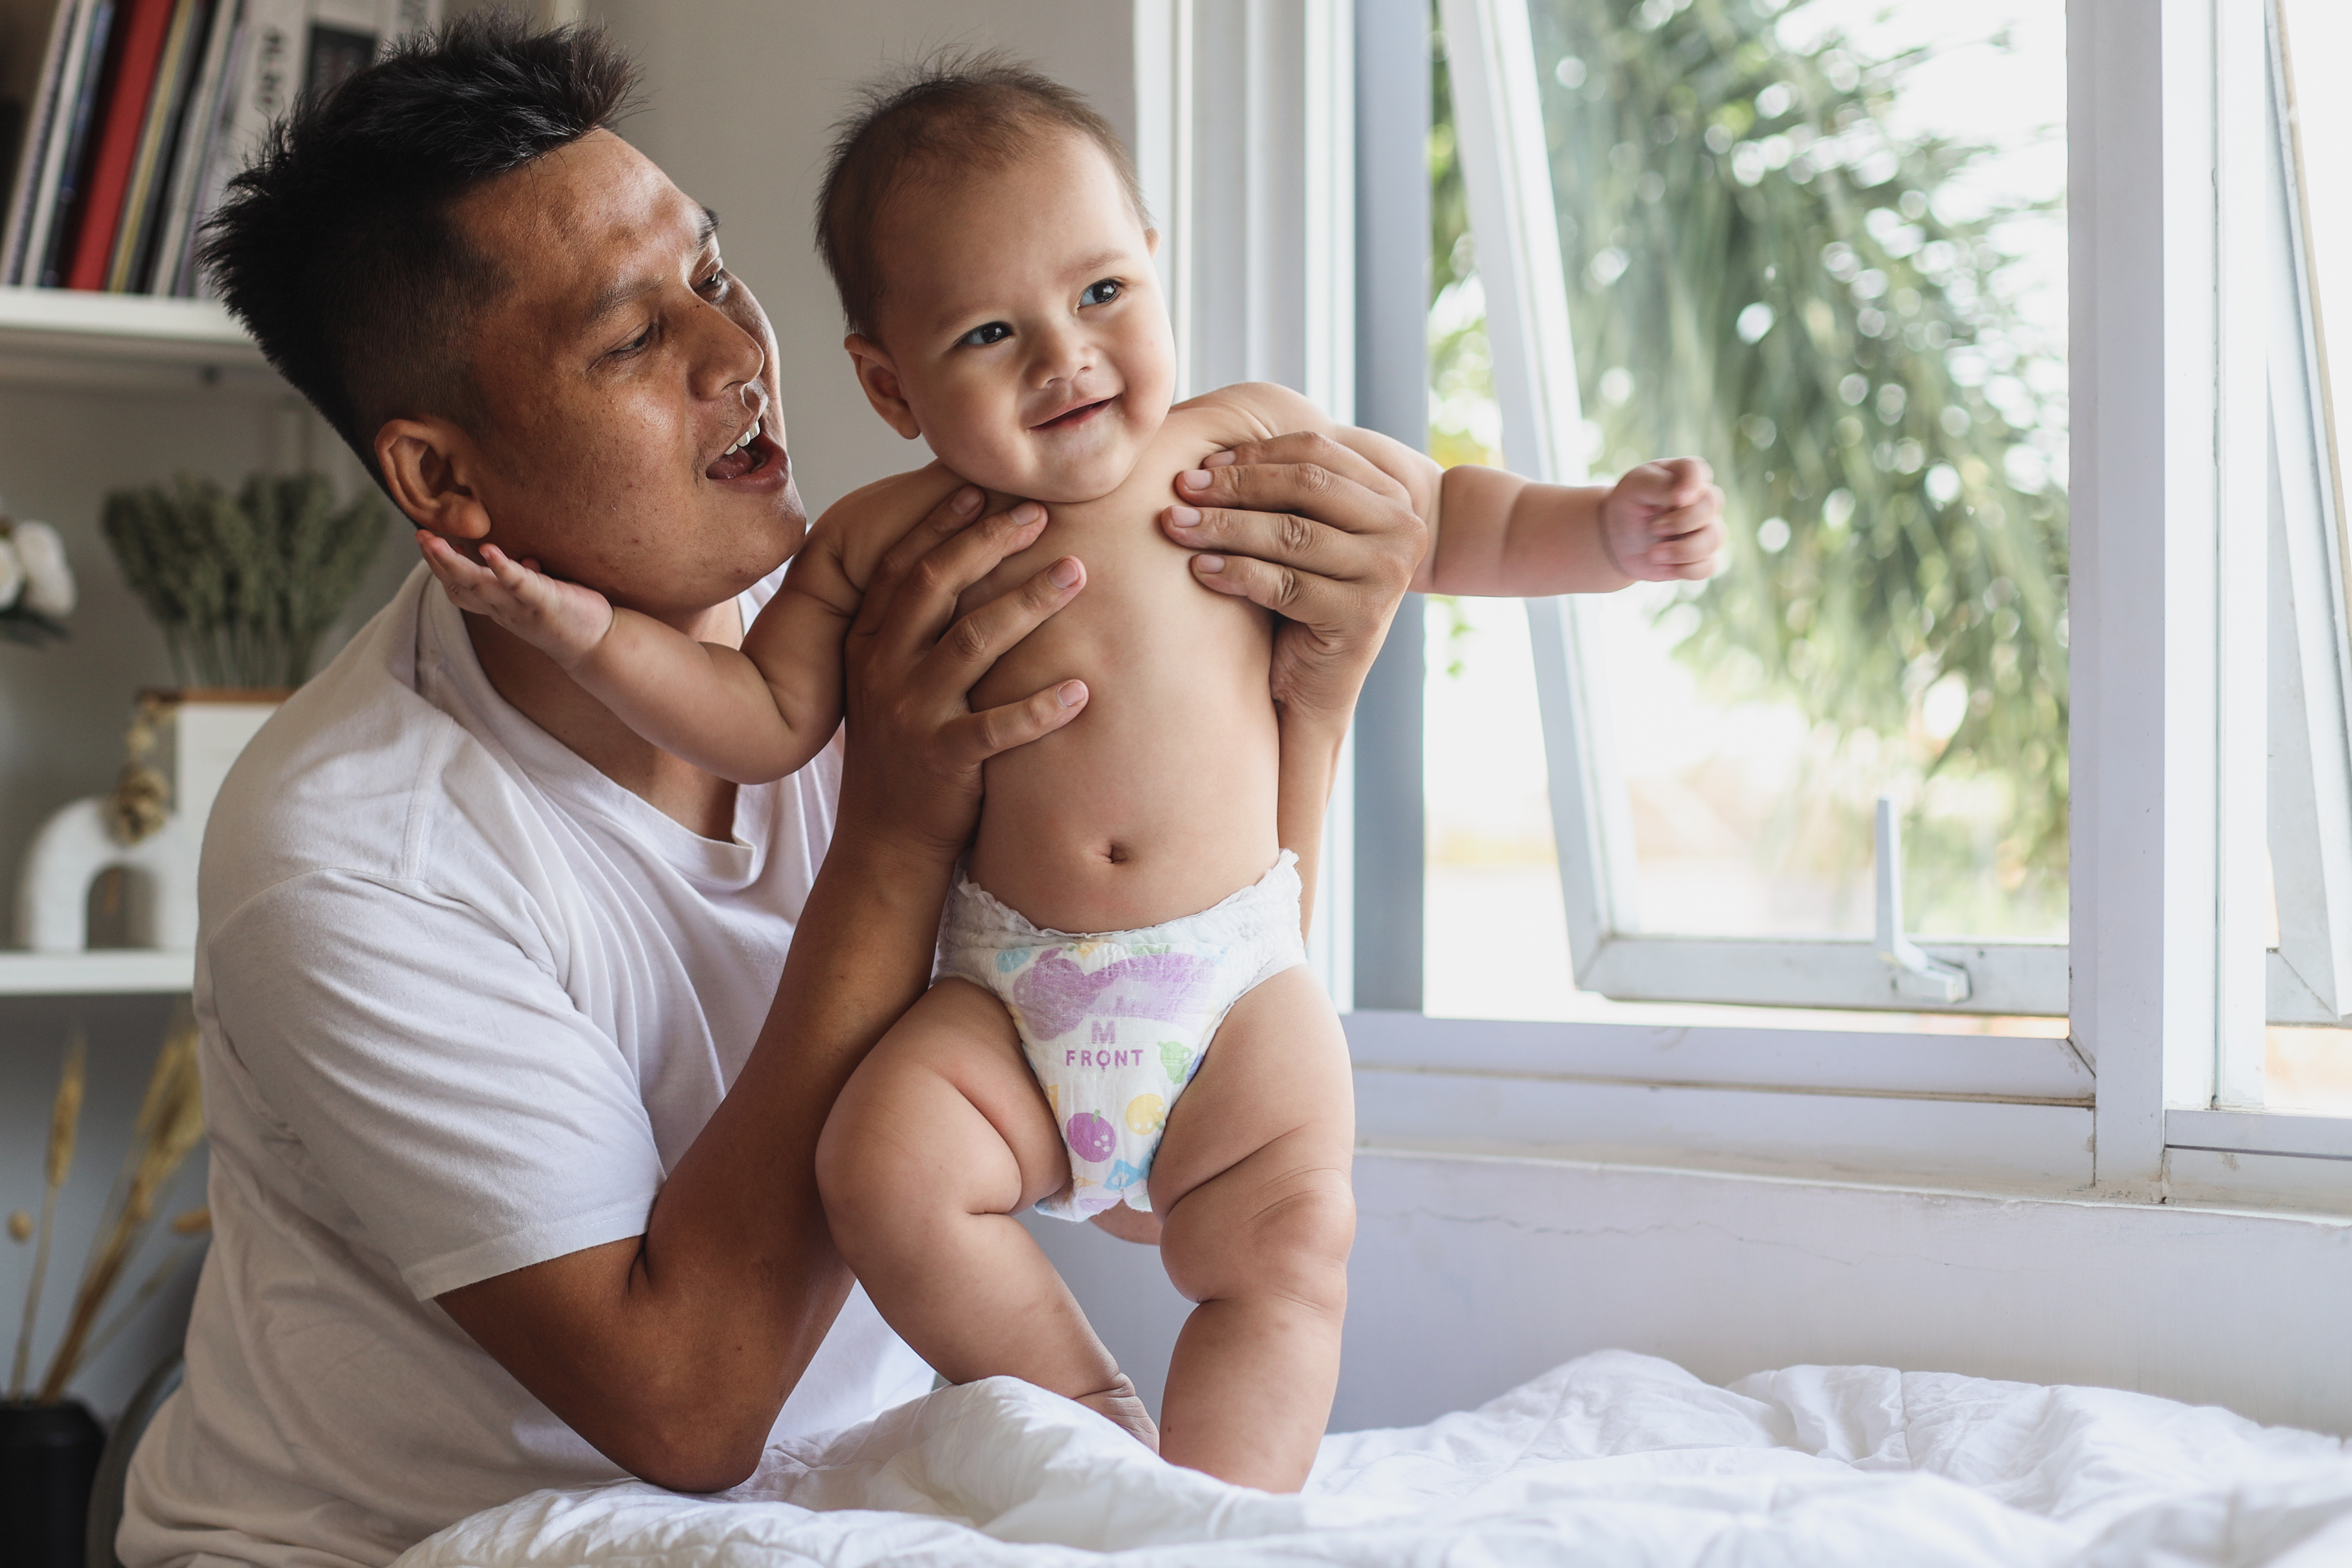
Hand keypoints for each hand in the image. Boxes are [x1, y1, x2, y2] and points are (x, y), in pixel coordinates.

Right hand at [417, 531, 615, 668]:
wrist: (599, 646)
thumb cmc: (567, 616)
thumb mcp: (534, 595)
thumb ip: (518, 579)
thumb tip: (509, 556)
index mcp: (498, 606)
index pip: (460, 588)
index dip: (440, 567)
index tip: (427, 542)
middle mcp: (503, 608)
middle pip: (460, 585)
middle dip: (436, 561)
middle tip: (418, 535)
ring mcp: (521, 606)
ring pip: (479, 585)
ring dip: (455, 563)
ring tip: (435, 541)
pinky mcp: (544, 602)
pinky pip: (519, 585)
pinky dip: (503, 568)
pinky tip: (489, 550)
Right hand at [839, 486, 1088, 859]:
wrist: (884, 840)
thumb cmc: (904, 752)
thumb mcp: (889, 684)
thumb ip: (913, 633)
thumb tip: (957, 568)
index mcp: (869, 646)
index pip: (903, 570)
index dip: (940, 526)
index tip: (980, 490)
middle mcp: (883, 672)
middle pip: (936, 589)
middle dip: (990, 544)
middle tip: (1042, 515)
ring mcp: (911, 716)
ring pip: (973, 644)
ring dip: (1030, 603)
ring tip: (1078, 574)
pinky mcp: (943, 760)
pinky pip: (998, 728)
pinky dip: (1041, 708)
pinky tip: (1083, 689)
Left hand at [1157, 433, 1423, 722]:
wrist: (1315, 688)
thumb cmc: (1298, 604)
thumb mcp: (1302, 536)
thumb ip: (1287, 491)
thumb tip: (1214, 441)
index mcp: (1391, 497)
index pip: (1318, 452)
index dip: (1255, 454)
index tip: (1202, 464)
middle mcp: (1402, 530)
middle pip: (1306, 486)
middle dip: (1235, 485)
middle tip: (1180, 488)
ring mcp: (1388, 574)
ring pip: (1292, 532)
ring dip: (1225, 526)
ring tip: (1176, 525)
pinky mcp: (1363, 617)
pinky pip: (1286, 583)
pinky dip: (1236, 573)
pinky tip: (1199, 570)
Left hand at [1599, 458, 1723, 581]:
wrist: (1619, 538)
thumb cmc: (1629, 504)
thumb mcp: (1635, 487)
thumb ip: (1659, 484)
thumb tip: (1684, 497)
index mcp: (1686, 474)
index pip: (1698, 470)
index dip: (1691, 484)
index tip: (1675, 499)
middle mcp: (1703, 500)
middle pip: (1711, 506)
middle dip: (1681, 521)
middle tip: (1653, 528)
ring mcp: (1708, 528)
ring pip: (1712, 540)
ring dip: (1681, 550)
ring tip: (1653, 553)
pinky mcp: (1704, 556)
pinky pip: (1709, 566)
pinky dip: (1686, 569)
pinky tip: (1666, 565)